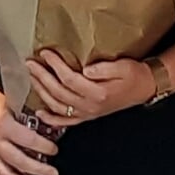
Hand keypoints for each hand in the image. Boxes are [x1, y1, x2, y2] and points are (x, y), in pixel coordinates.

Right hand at [0, 91, 59, 174]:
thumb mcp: (16, 104)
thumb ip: (30, 118)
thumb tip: (50, 128)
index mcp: (4, 125)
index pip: (29, 140)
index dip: (45, 147)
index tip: (54, 150)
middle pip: (19, 161)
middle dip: (39, 170)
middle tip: (53, 174)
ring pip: (4, 173)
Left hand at [25, 50, 151, 126]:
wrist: (144, 88)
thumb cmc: (134, 75)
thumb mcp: (123, 66)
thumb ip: (104, 68)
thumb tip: (85, 69)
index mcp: (98, 92)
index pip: (69, 79)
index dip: (55, 65)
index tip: (45, 53)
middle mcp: (90, 105)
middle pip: (59, 92)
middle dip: (42, 76)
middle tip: (30, 63)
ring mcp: (88, 113)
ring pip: (58, 106)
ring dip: (42, 92)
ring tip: (31, 77)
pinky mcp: (88, 116)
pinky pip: (66, 121)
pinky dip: (52, 119)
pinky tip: (41, 114)